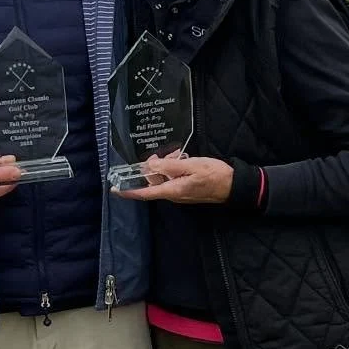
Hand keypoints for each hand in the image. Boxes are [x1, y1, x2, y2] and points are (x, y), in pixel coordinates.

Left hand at [115, 154, 233, 203]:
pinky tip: (184, 159)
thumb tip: (150, 166)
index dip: (128, 191)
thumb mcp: (191, 166)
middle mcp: (174, 195)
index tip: (114, 189)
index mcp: (172, 191)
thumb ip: (168, 166)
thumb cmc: (214, 175)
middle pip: (154, 182)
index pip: (145, 193)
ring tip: (180, 154)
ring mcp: (180, 193)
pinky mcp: (186, 190)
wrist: (234, 185)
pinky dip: (174, 169)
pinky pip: (173, 179)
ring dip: (167, 165)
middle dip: (155, 167)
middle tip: (167, 154)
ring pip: (164, 179)